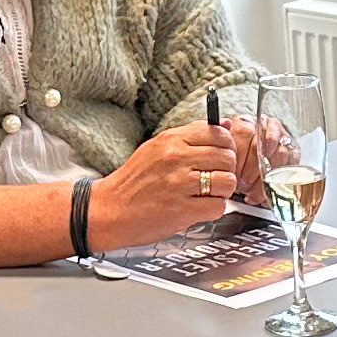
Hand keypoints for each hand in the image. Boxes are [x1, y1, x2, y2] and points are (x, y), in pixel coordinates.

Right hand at [86, 123, 244, 250]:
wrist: (109, 210)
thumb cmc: (134, 181)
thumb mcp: (157, 148)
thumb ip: (192, 137)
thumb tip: (226, 125)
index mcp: (171, 139)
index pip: (219, 134)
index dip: (226, 147)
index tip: (220, 157)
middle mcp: (176, 158)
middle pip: (227, 157)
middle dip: (226, 170)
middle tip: (214, 179)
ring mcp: (179, 183)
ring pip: (228, 181)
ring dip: (222, 191)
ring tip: (206, 194)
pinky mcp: (182, 209)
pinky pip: (218, 206)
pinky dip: (213, 210)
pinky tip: (198, 208)